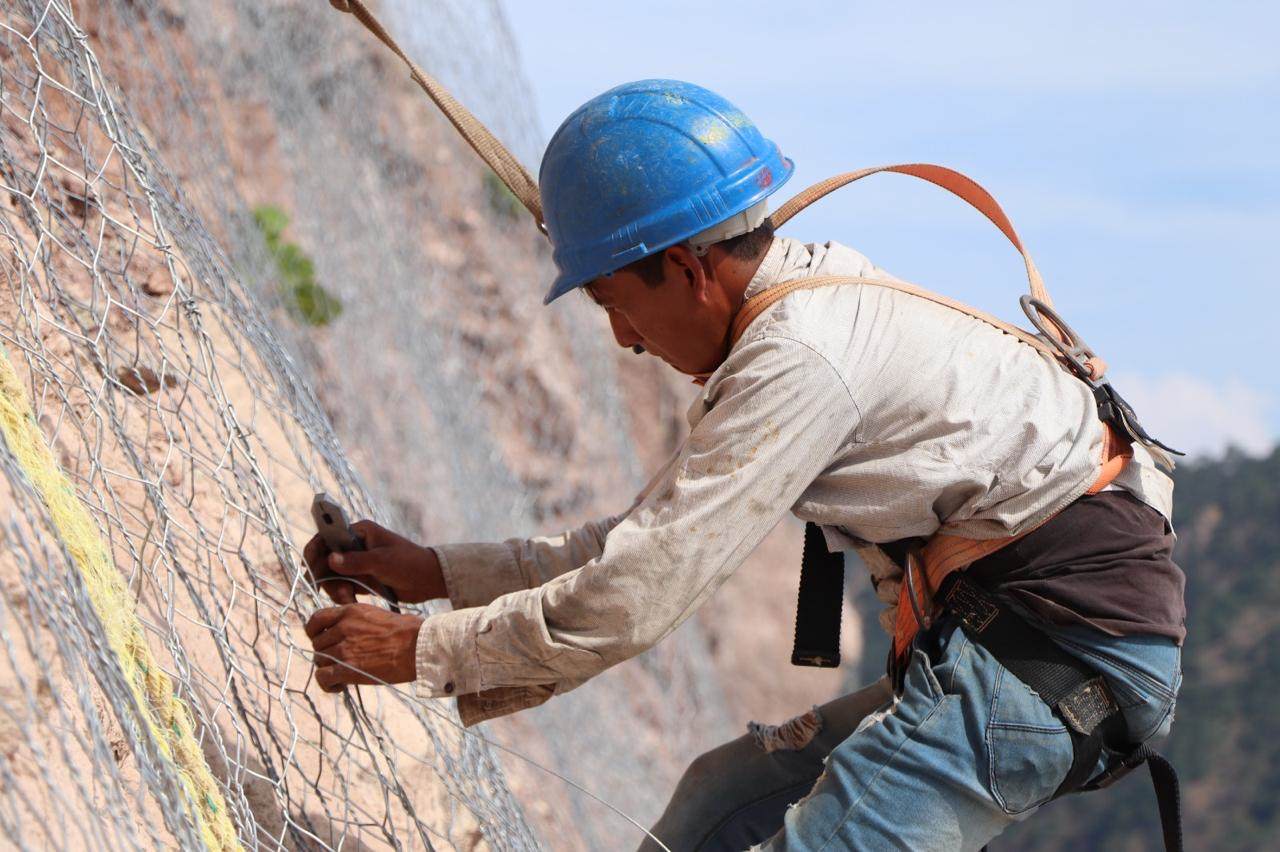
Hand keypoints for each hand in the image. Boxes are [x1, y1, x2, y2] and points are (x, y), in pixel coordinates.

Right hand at [303, 520, 445, 604]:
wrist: (429, 580)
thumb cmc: (409, 563)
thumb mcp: (383, 561)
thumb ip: (357, 561)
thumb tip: (330, 559)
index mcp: (359, 532)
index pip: (327, 537)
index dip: (314, 551)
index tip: (311, 568)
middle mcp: (354, 546)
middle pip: (324, 560)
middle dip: (325, 577)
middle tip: (331, 591)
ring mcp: (356, 563)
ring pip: (331, 576)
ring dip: (334, 589)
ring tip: (347, 599)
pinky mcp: (360, 579)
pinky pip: (342, 587)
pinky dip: (342, 596)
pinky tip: (351, 603)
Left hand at [305, 604, 422, 691]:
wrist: (418, 646)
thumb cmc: (408, 630)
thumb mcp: (378, 614)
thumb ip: (358, 621)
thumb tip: (352, 632)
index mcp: (350, 612)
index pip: (317, 619)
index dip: (313, 631)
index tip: (320, 639)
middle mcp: (343, 628)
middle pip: (318, 644)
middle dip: (325, 653)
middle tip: (340, 661)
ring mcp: (343, 648)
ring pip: (319, 660)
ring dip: (328, 669)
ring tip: (342, 676)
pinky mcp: (347, 669)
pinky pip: (323, 677)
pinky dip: (327, 684)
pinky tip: (339, 686)